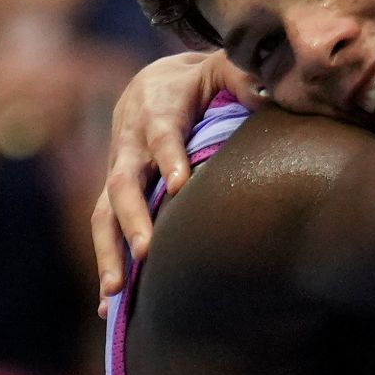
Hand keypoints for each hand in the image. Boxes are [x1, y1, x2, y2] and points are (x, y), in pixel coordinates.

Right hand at [92, 50, 261, 316]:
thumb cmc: (200, 80)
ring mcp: (118, 171)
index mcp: (158, 110)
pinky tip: (107, 307)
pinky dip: (106, 265)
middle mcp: (130, 143)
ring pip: (103, 212)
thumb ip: (244, 76)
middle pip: (124, 180)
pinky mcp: (115, 194)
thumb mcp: (222, 67)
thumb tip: (271, 92)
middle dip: (132, 216)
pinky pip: (104, 230)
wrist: (153, 82)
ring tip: (115, 291)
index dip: (169, 157)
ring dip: (109, 251)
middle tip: (147, 250)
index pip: (162, 134)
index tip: (179, 185)